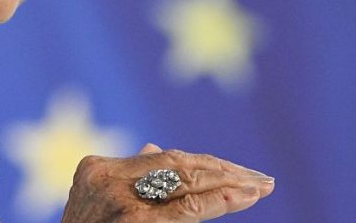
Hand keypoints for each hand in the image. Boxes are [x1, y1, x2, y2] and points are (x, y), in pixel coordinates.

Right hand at [60, 143, 274, 221]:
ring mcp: (119, 202)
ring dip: (228, 182)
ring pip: (184, 181)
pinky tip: (242, 197)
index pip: (161, 158)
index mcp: (95, 169)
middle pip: (176, 164)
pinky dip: (217, 202)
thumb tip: (155, 145)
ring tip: (260, 186)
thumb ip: (127, 179)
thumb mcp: (96, 206)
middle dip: (221, 169)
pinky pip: (186, 209)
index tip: (233, 168)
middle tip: (260, 178)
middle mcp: (106, 178)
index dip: (201, 162)